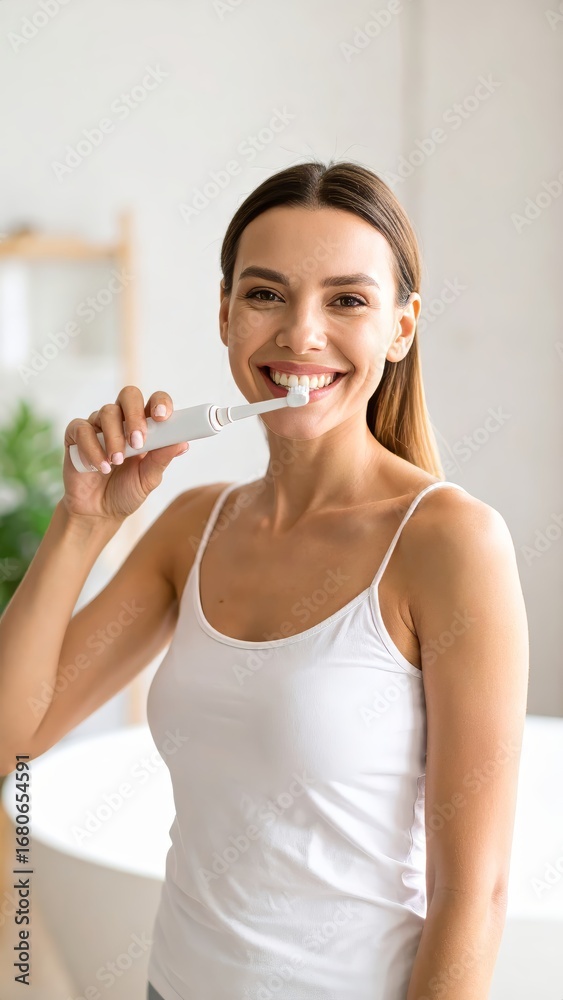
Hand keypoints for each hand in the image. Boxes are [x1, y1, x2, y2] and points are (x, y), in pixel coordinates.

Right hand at [62, 386, 188, 522]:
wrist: (98, 512)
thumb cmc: (126, 491)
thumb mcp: (148, 478)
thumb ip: (162, 459)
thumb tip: (183, 443)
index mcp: (145, 427)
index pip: (155, 402)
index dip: (161, 403)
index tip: (163, 417)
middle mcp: (122, 420)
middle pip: (129, 395)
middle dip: (135, 415)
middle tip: (138, 441)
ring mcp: (98, 426)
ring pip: (107, 412)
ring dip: (114, 438)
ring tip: (117, 462)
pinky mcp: (76, 435)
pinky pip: (82, 429)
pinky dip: (92, 448)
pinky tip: (100, 467)